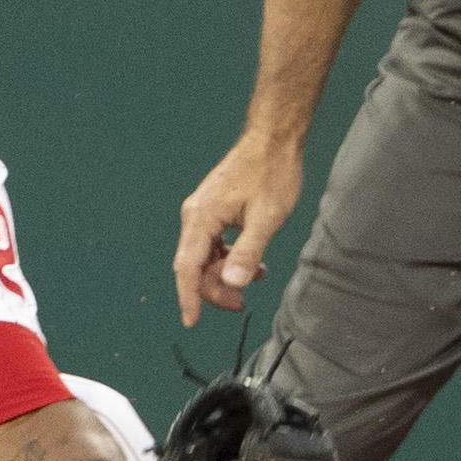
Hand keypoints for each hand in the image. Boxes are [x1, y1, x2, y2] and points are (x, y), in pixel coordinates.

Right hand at [173, 130, 303, 325]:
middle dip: (216, 288)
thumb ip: (248, 252)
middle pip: (195, 266)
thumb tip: (234, 283)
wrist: (273, 139)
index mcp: (201, 217)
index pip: (187, 267)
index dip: (189, 297)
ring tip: (256, 278)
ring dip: (225, 275)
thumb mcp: (267, 218)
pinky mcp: (214, 211)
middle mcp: (195, 215)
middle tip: (243, 303)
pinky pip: (213, 245)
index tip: (192, 321)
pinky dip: (229, 259)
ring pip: (205, 257)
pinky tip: (253, 263)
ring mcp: (203, 212)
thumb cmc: (271, 172)